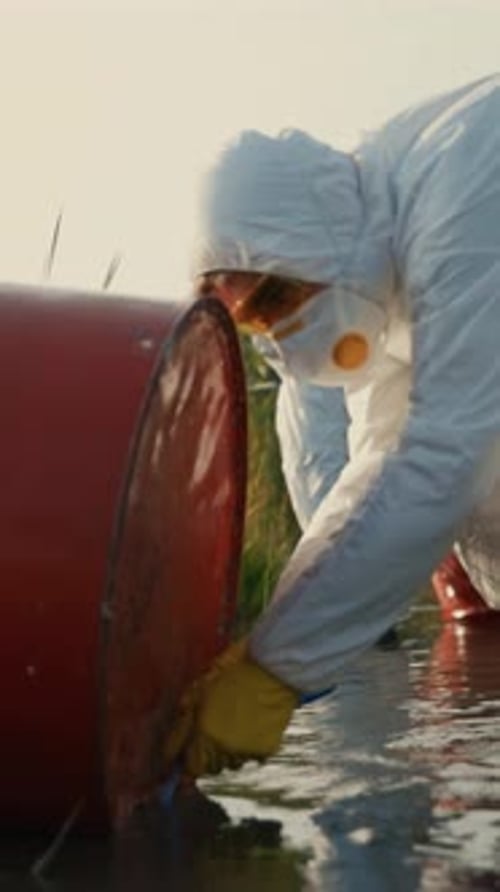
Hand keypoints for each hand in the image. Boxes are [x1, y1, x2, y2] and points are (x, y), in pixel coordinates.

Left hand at [163, 639, 298, 776]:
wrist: (272, 670)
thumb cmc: (233, 673)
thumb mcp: (199, 691)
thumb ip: (181, 726)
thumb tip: (170, 752)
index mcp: (203, 733)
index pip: (190, 768)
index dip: (186, 763)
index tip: (186, 758)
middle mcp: (223, 748)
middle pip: (209, 768)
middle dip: (206, 755)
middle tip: (213, 731)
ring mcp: (245, 751)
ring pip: (230, 763)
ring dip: (227, 752)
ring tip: (235, 724)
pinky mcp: (265, 751)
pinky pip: (251, 757)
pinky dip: (249, 747)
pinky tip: (252, 724)